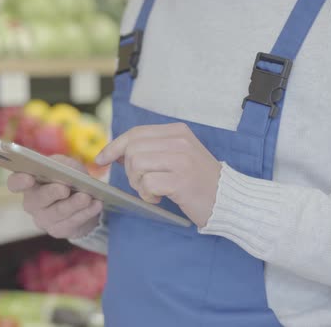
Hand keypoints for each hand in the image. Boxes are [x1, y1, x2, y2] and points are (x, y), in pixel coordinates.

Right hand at [7, 155, 102, 238]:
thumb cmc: (70, 179)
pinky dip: (86, 213)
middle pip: (37, 200)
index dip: (19, 181)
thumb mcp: (67, 166)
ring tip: (87, 197)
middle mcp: (32, 203)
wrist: (85, 201)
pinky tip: (96, 205)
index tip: (28, 178)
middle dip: (52, 193)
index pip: (15, 183)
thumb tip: (61, 169)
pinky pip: (72, 222)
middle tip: (65, 188)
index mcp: (29, 184)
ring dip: (74, 204)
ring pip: (58, 212)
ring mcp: (44, 219)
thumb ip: (62, 164)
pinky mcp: (58, 231)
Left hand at [95, 123, 220, 226]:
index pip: (135, 133)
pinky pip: (147, 183)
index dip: (114, 146)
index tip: (102, 159)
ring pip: (137, 164)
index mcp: (177, 131)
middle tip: (144, 184)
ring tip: (154, 191)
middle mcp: (179, 141)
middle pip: (132, 150)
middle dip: (130, 171)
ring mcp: (181, 159)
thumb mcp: (177, 156)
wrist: (228, 199)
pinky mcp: (181, 179)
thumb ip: (151, 150)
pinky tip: (160, 198)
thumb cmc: (198, 181)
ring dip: (138, 183)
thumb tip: (116, 152)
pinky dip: (148, 195)